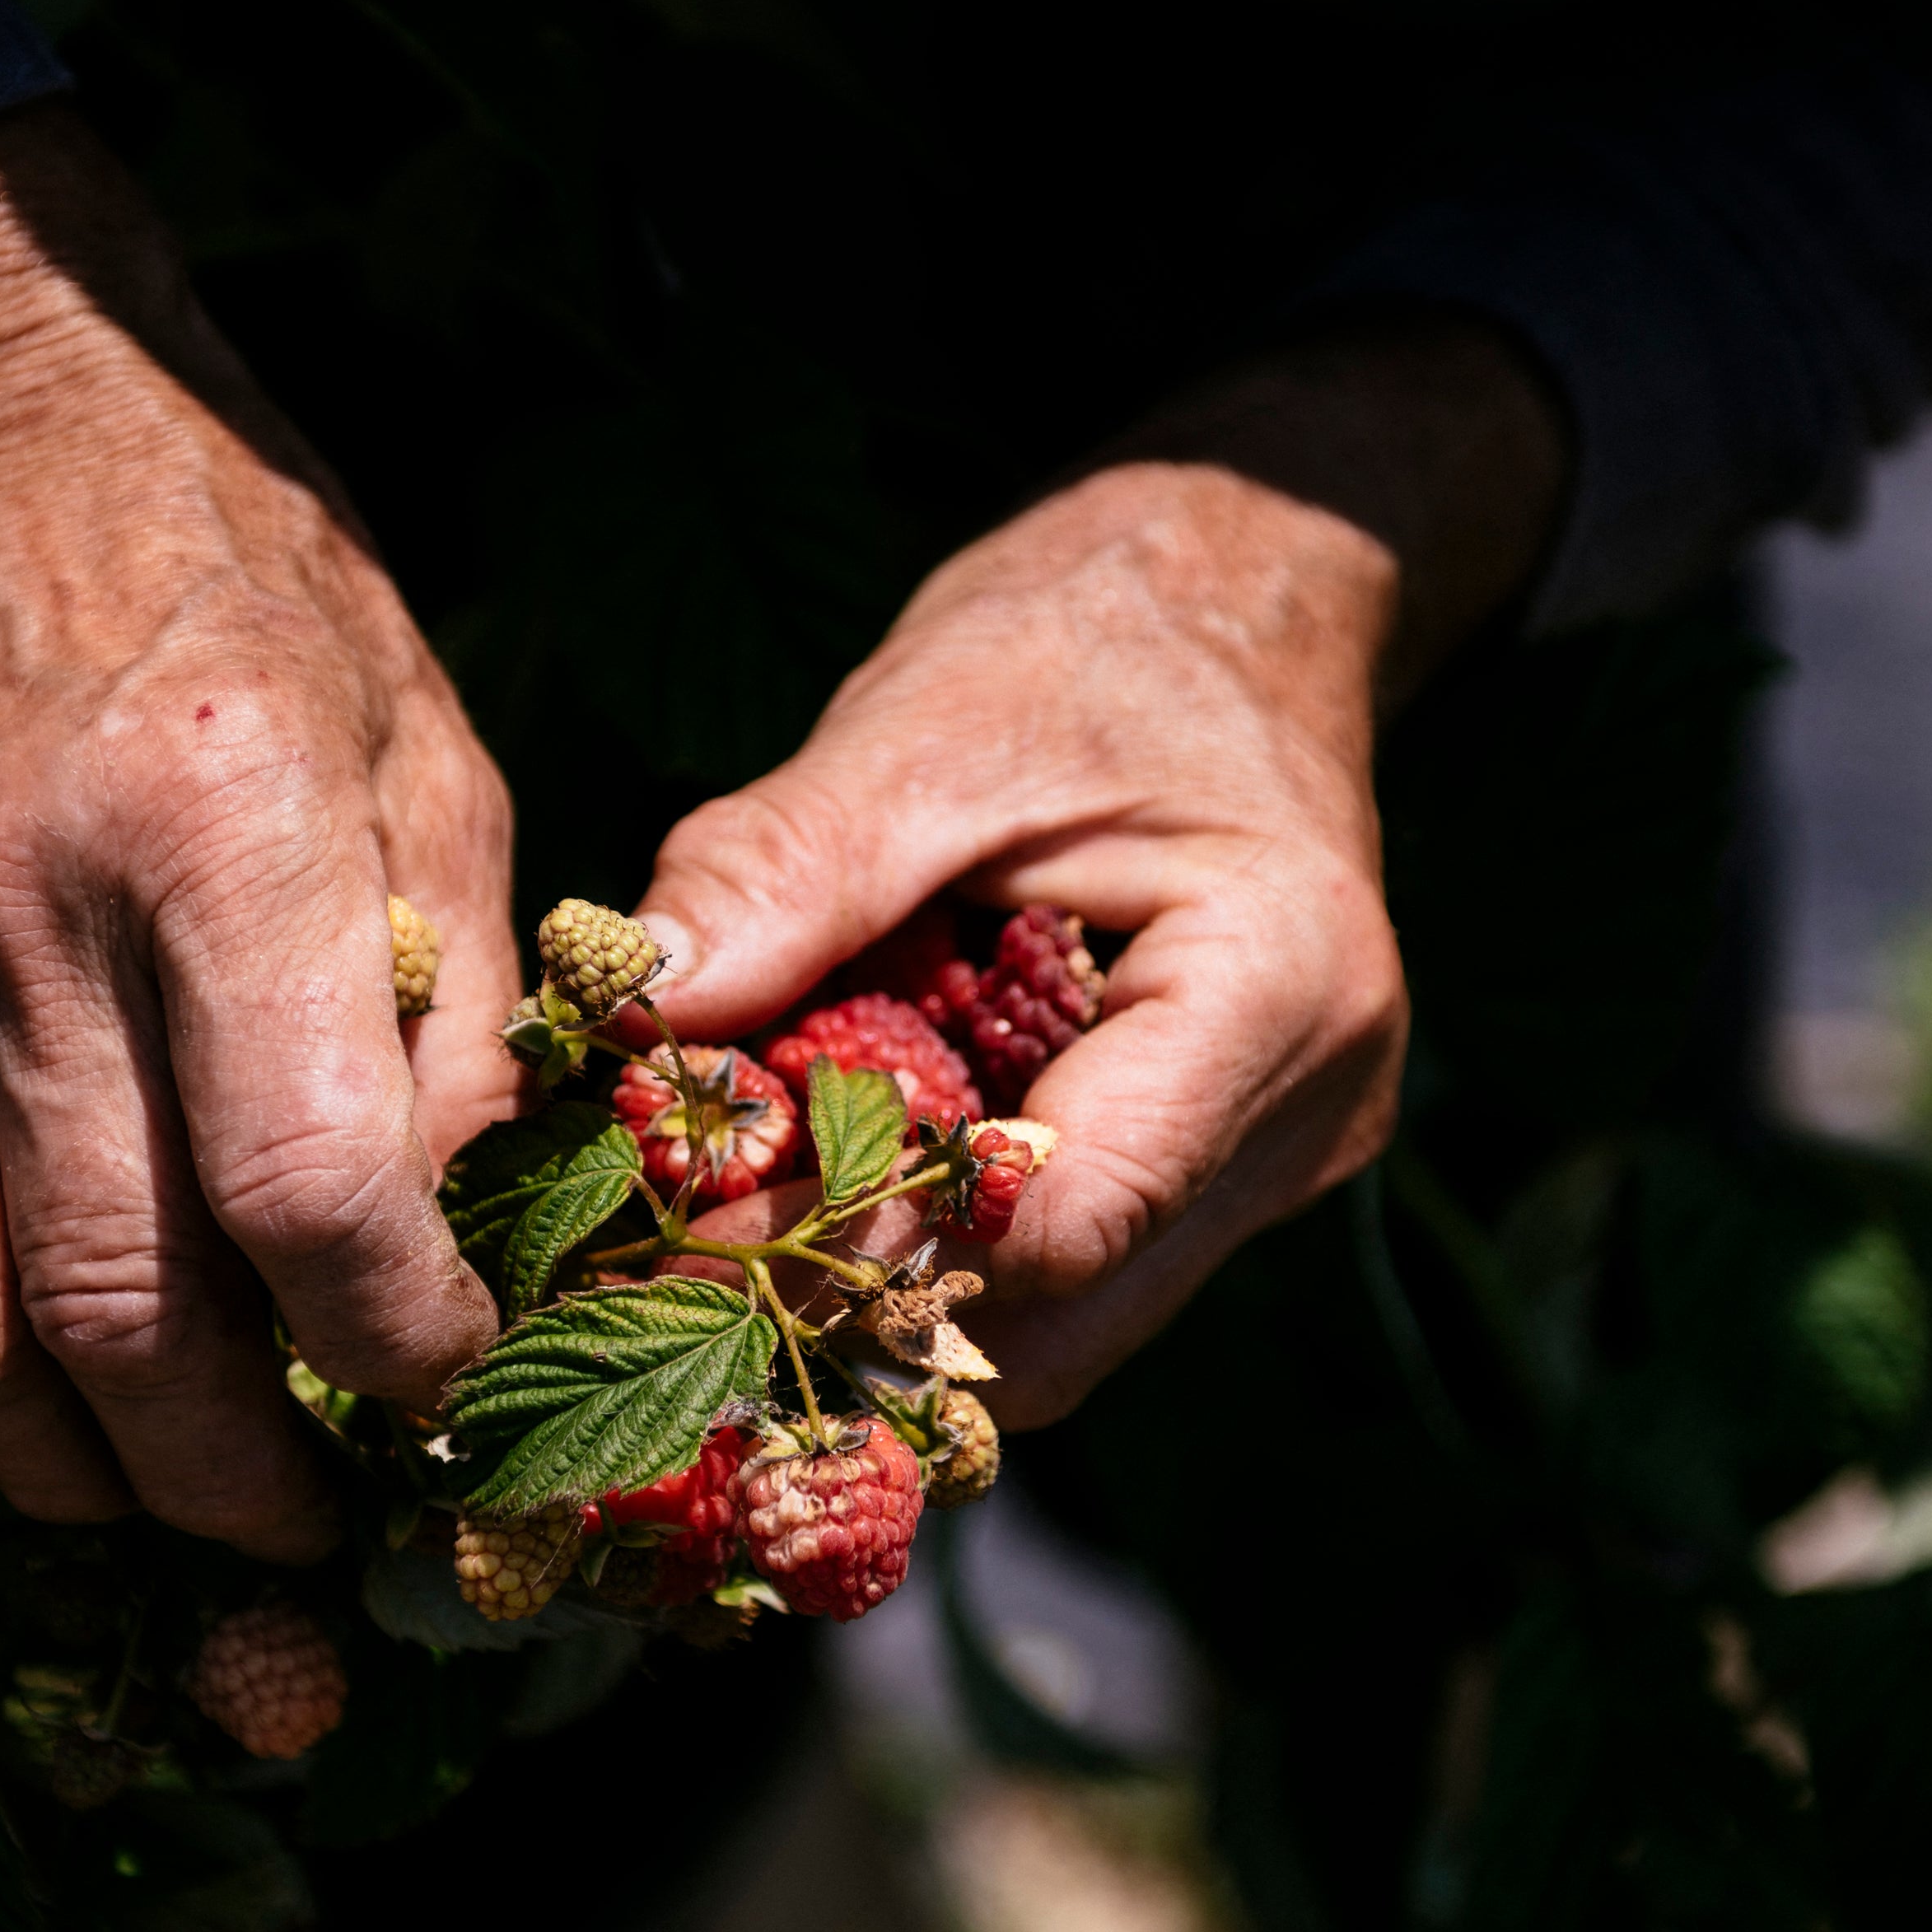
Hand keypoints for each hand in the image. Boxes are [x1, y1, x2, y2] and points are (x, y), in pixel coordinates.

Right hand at [0, 106, 512, 1565]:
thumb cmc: (257, 593)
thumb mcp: (431, 746)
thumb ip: (460, 997)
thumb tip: (442, 1233)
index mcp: (220, 827)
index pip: (300, 1181)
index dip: (387, 1339)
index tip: (436, 1393)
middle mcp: (19, 909)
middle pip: (111, 1296)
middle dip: (229, 1468)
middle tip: (306, 1520)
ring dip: (58, 1476)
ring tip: (158, 1513)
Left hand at [634, 320, 1567, 1423]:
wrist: (1230, 607)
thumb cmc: (1094, 639)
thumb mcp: (925, 725)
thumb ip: (782, 873)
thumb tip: (626, 1019)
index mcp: (1279, 989)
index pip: (1062, 1217)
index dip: (863, 1239)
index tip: (687, 1212)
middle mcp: (1305, 1114)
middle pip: (1055, 1314)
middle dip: (855, 1297)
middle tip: (665, 1250)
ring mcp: (1271, 1162)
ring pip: (1051, 1324)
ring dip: (885, 1289)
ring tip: (728, 1211)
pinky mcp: (1213, 1173)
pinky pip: (1057, 1269)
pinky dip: (930, 1246)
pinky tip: (820, 1180)